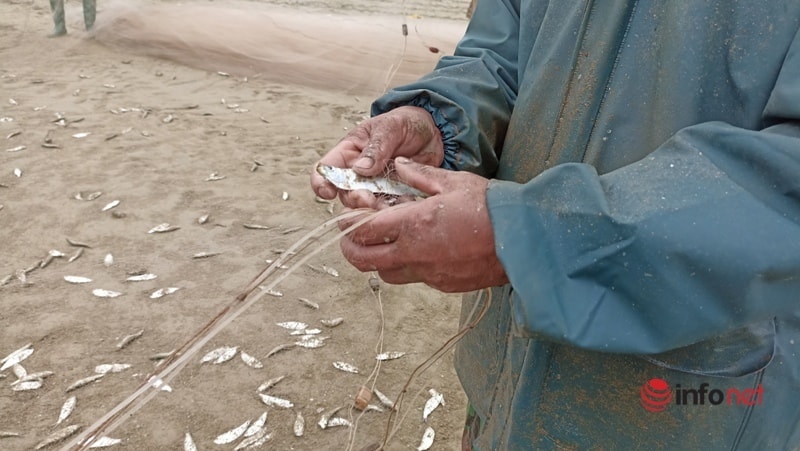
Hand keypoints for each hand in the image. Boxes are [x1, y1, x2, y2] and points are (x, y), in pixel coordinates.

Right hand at [310, 106, 444, 204]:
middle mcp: (358, 173)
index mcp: (349, 152)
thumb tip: (360, 169)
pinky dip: (395, 210)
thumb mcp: (390, 127)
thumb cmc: (404, 122)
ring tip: (390, 205)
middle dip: (355, 200)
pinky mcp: (394, 195)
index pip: (325, 169)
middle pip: (345, 193)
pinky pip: (390, 207)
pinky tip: (407, 203)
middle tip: (369, 200)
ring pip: (366, 206)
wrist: (432, 131)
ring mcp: (376, 186)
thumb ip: (376, 147)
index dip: (321, 182)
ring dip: (375, 209)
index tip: (328, 192)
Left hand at [339, 157, 507, 292]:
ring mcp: (429, 273)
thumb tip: (398, 165)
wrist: (525, 239)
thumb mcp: (452, 182)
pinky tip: (420, 250)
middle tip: (351, 238)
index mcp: (414, 224)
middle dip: (351, 248)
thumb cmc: (491, 206)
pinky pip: (415, 278)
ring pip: (386, 273)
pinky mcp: (444, 285)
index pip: (364, 230)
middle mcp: (415, 253)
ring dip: (379, 260)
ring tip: (386, 244)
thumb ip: (419, 175)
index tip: (345, 219)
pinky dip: (409, 266)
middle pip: (364, 260)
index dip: (348, 225)